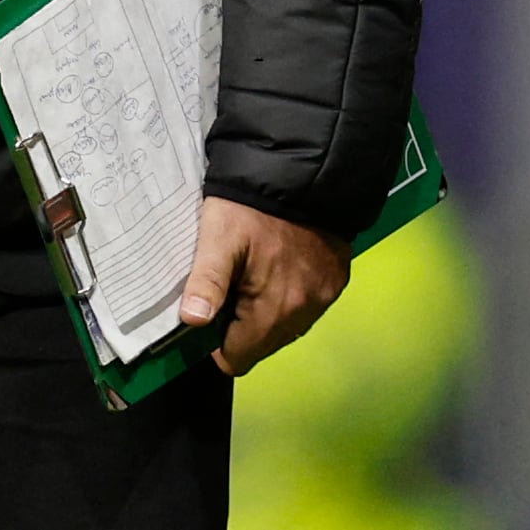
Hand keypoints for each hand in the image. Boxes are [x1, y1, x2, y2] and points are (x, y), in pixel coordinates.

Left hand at [179, 195, 348, 375]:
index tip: (206, 315)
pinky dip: (288, 296)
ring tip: (248, 275)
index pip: (239, 358)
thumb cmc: (251, 204)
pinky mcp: (336, 279)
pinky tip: (275, 268)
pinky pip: (306, 306)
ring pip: (286, 327)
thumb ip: (208, 282)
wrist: (304, 171)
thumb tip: (193, 321)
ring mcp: (325, 296)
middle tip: (226, 287)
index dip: (215, 344)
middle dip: (240, 327)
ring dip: (265, 313)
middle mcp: (305, 312)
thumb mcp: (218, 237)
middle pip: (263, 344)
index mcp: (275, 309)